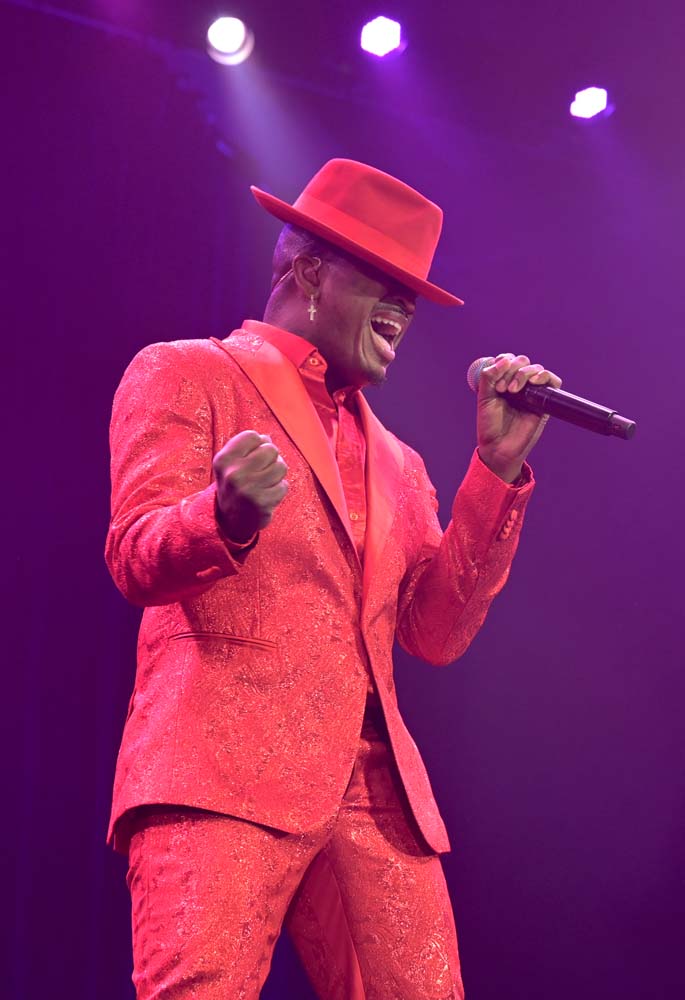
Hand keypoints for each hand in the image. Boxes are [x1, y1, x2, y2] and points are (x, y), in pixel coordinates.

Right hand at [213, 431, 288, 542]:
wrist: (230, 520)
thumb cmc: (236, 484)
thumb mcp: (232, 463)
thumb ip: (248, 447)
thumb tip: (267, 437)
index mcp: (223, 459)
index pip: (252, 436)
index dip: (258, 444)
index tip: (252, 456)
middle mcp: (233, 473)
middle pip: (270, 449)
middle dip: (271, 459)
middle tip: (262, 471)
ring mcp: (248, 489)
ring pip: (281, 466)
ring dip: (277, 474)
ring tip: (265, 483)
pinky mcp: (261, 503)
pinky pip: (284, 486)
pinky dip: (279, 489)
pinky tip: (268, 495)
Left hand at [476, 354, 562, 481]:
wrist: (498, 447)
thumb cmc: (490, 425)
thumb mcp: (484, 397)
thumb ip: (489, 376)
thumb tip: (505, 360)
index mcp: (502, 381)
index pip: (507, 359)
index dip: (502, 363)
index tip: (495, 382)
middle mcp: (518, 384)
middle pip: (522, 361)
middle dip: (512, 370)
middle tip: (503, 389)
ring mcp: (532, 392)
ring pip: (535, 368)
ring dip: (524, 373)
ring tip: (513, 390)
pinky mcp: (544, 401)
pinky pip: (553, 381)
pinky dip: (545, 376)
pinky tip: (534, 381)